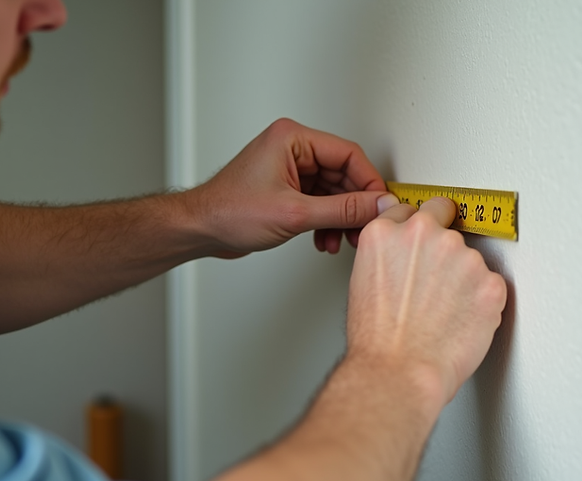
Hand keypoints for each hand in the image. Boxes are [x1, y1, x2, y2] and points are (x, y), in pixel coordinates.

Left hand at [185, 119, 397, 256]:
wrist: (200, 230)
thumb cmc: (229, 212)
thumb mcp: (295, 213)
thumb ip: (342, 210)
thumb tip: (376, 205)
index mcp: (293, 139)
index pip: (349, 155)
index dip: (369, 183)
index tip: (381, 206)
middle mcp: (292, 149)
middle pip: (343, 174)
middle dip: (353, 207)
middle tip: (363, 229)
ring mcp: (289, 169)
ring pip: (333, 192)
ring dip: (340, 218)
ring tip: (341, 240)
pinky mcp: (286, 188)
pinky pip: (319, 201)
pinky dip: (325, 221)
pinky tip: (324, 239)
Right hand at [345, 197, 507, 404]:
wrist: (399, 372)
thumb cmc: (377, 340)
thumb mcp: (363, 281)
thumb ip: (387, 253)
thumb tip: (403, 254)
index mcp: (386, 232)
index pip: (413, 210)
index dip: (419, 228)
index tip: (423, 243)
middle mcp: (424, 234)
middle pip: (445, 219)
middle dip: (443, 242)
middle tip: (437, 277)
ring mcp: (461, 256)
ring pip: (469, 257)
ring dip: (463, 278)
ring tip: (443, 313)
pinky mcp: (490, 282)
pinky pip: (491, 286)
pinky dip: (481, 302)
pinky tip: (460, 321)